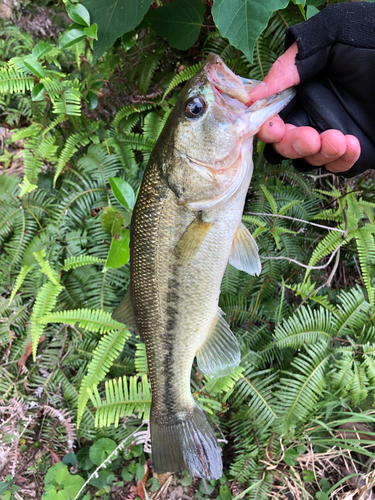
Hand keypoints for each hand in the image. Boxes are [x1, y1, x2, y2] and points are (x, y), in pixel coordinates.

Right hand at [247, 43, 360, 173]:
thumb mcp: (336, 34)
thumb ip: (295, 59)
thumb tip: (255, 94)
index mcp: (303, 87)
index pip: (271, 114)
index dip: (266, 125)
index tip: (272, 127)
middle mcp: (314, 112)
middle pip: (283, 144)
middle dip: (290, 144)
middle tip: (308, 137)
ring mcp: (334, 134)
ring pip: (306, 160)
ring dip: (315, 154)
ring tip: (338, 138)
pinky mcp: (356, 152)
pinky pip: (336, 168)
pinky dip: (340, 161)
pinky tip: (352, 144)